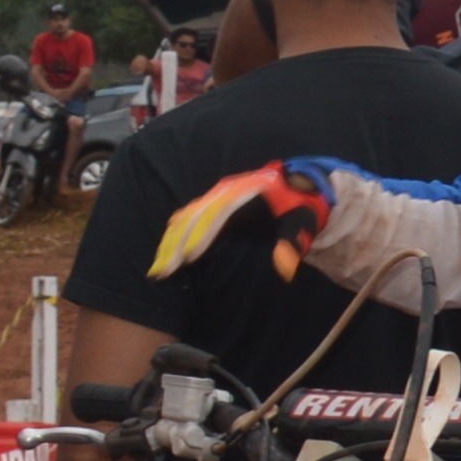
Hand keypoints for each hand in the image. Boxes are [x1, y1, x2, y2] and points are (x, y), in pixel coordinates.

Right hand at [152, 162, 340, 282]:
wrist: (298, 188)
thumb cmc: (301, 206)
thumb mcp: (303, 220)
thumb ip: (292, 242)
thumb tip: (285, 271)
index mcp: (245, 191)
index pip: (218, 213)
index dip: (202, 235)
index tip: (189, 258)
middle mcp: (225, 190)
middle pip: (193, 216)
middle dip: (177, 244)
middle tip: (164, 272)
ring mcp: (214, 196)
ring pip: (184, 219)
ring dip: (169, 244)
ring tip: (157, 271)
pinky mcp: (210, 205)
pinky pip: (185, 220)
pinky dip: (172, 238)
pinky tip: (162, 257)